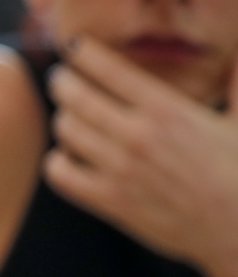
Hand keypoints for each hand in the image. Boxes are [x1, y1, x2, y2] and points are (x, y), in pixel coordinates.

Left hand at [45, 37, 237, 272]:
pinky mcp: (110, 201)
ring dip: (63, 119)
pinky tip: (69, 158)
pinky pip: (59, 172)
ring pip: (64, 129)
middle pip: (74, 94)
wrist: (237, 229)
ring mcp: (121, 169)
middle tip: (63, 80)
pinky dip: (57, 161)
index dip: (82, 52)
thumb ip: (237, 83)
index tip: (76, 48)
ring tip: (71, 118)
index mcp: (168, 109)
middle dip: (63, 81)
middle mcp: (139, 135)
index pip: (107, 68)